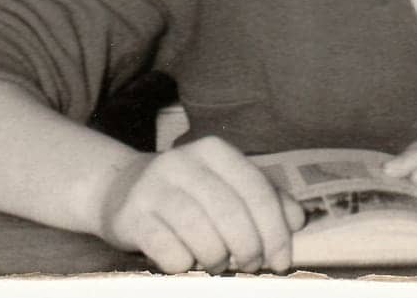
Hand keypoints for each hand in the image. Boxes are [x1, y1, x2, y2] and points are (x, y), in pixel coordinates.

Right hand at [98, 137, 304, 273]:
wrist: (119, 189)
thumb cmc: (187, 193)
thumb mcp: (225, 185)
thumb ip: (264, 199)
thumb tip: (297, 220)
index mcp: (214, 151)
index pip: (256, 191)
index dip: (274, 231)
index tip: (281, 261)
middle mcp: (183, 162)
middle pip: (231, 213)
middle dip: (249, 248)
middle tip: (251, 266)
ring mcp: (154, 187)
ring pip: (201, 233)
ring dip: (217, 259)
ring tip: (218, 264)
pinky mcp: (131, 216)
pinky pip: (168, 250)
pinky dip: (184, 263)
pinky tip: (186, 261)